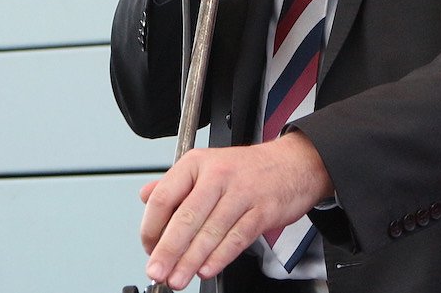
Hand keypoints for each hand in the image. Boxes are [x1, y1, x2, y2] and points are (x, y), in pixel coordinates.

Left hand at [139, 133, 333, 289]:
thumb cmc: (247, 169)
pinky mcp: (262, 210)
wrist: (294, 164)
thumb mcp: (206, 166)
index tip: (148, 247)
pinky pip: (236, 238)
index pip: (164, 196)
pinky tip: (206, 269)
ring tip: (178, 278)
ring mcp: (241, 193)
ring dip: (191, 260)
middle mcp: (217, 175)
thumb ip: (175, 183)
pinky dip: (219, 257)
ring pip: (210, 231)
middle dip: (168, 250)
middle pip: (186, 217)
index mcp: (196, 163)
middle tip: (157, 271)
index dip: (152, 226)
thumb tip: (146, 197)